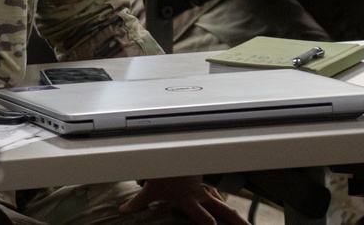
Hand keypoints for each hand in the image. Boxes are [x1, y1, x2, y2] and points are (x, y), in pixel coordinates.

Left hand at [120, 176, 247, 224]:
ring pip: (225, 203)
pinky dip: (225, 203)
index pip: (206, 220)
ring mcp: (205, 188)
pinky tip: (231, 209)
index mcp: (189, 200)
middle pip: (226, 212)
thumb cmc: (161, 167)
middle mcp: (201, 195)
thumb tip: (124, 211)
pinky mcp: (205, 182)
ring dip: (236, 215)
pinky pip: (218, 195)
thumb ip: (138, 202)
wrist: (171, 145)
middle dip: (239, 222)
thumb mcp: (149, 188)